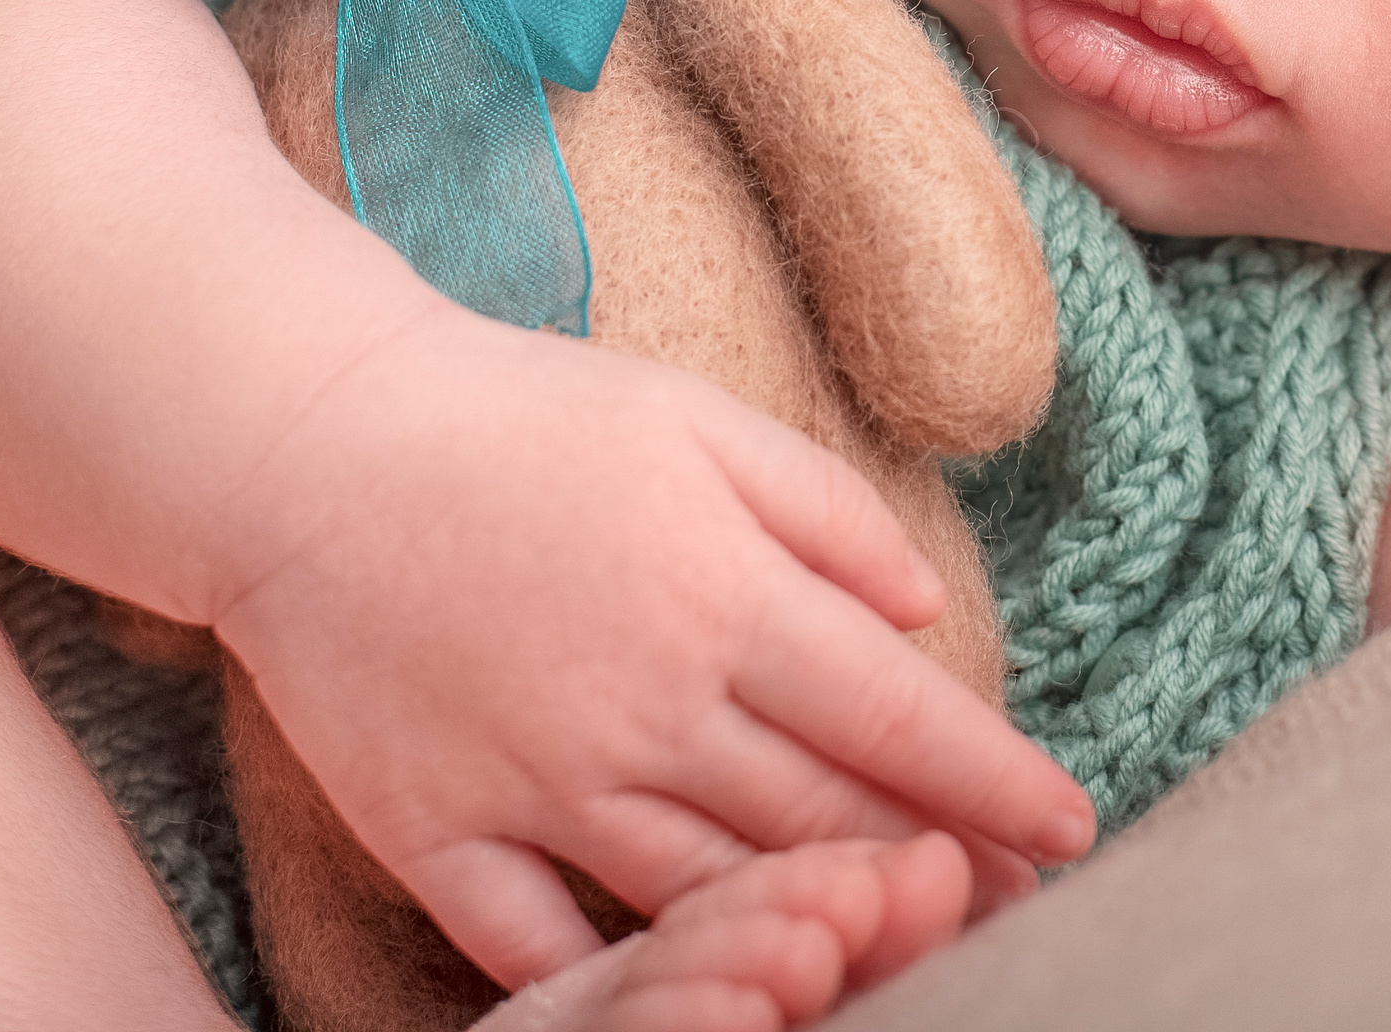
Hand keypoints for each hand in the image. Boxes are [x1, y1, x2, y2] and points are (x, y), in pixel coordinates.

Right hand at [210, 313, 1092, 993]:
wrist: (317, 443)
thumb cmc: (527, 416)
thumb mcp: (698, 417)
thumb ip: (825, 510)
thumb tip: (927, 609)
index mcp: (725, 597)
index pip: (897, 717)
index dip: (995, 781)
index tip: (1072, 828)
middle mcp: (651, 707)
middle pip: (824, 823)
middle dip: (938, 876)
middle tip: (1018, 915)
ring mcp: (543, 783)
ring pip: (713, 899)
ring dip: (817, 935)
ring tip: (901, 961)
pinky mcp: (441, 834)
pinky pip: (547, 955)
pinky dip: (630, 984)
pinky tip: (703, 994)